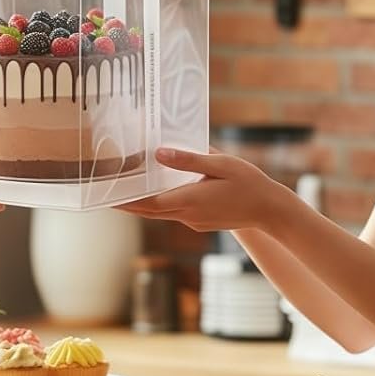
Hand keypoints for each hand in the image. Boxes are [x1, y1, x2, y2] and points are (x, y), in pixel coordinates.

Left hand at [117, 148, 289, 232]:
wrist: (269, 210)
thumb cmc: (248, 182)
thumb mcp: (220, 164)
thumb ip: (188, 159)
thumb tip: (158, 153)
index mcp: (189, 199)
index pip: (148, 203)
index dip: (125, 201)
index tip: (106, 196)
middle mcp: (187, 214)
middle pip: (148, 211)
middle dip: (126, 204)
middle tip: (105, 196)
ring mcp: (193, 221)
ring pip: (160, 213)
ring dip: (142, 205)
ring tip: (124, 192)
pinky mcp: (200, 222)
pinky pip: (174, 213)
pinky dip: (160, 205)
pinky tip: (157, 193)